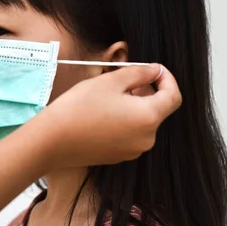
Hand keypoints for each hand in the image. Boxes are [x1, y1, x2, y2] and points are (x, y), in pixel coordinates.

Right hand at [37, 64, 181, 167]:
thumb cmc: (80, 107)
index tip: (155, 69)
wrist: (52, 140)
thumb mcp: (110, 81)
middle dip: (146, 91)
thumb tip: (155, 70)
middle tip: (123, 78)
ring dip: (134, 105)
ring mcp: (133, 150)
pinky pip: (130, 134)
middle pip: (158, 109)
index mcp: (149, 117)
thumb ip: (138, 73)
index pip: (174, 96)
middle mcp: (147, 138)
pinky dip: (125, 120)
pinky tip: (102, 112)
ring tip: (109, 95)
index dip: (168, 78)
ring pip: (143, 121)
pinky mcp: (119, 156)